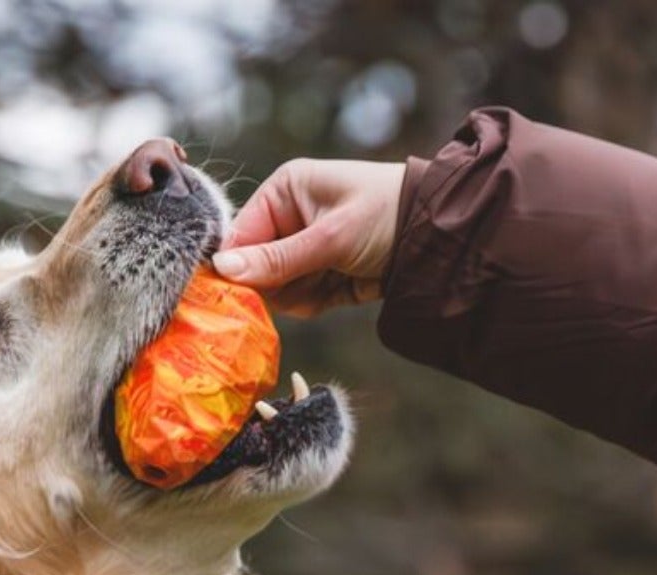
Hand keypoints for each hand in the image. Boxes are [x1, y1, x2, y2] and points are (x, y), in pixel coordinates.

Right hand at [214, 158, 421, 316]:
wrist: (434, 237)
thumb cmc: (382, 216)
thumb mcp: (328, 238)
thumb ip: (276, 259)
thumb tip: (222, 268)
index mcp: (283, 191)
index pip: (239, 235)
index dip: (236, 268)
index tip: (237, 296)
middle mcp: (287, 218)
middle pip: (253, 268)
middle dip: (277, 284)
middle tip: (307, 281)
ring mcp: (301, 248)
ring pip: (274, 290)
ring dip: (299, 295)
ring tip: (331, 279)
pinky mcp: (317, 274)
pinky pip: (297, 300)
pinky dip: (314, 301)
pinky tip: (339, 286)